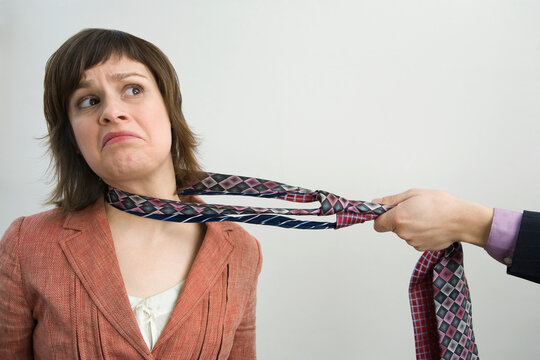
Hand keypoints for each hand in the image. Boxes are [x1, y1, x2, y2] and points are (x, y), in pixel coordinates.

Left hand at [372, 189, 492, 250]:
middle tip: (414, 209)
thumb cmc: (440, 204)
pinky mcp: (421, 248)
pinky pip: (414, 239)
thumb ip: (391, 200)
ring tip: (426, 216)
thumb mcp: (413, 194)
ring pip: (404, 233)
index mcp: (398, 218)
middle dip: (399, 219)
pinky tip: (430, 225)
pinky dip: (419, 233)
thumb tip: (376, 203)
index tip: (389, 212)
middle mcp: (403, 233)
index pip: (378, 224)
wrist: (461, 220)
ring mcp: (412, 242)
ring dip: (410, 226)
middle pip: (392, 227)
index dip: (381, 217)